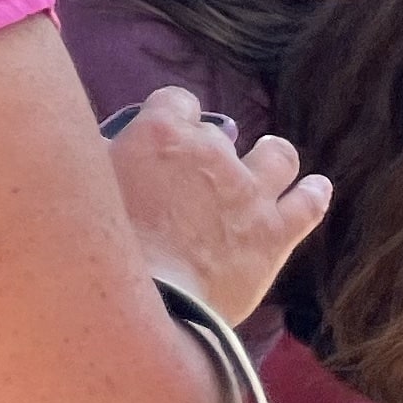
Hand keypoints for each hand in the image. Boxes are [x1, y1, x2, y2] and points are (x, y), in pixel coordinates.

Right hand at [105, 84, 328, 328]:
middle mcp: (212, 151)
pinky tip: (314, 187)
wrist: (150, 301)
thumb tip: (107, 145)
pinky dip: (311, 192)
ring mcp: (251, 191)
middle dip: (206, 150)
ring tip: (266, 158)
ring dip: (270, 156)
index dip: (169, 116)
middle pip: (218, 133)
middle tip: (191, 177)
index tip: (162, 134)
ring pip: (276, 156)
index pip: (175, 100)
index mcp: (162, 133)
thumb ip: (105, 156)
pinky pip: (307, 203)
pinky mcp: (276, 232)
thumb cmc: (104, 242)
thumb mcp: (89, 182)